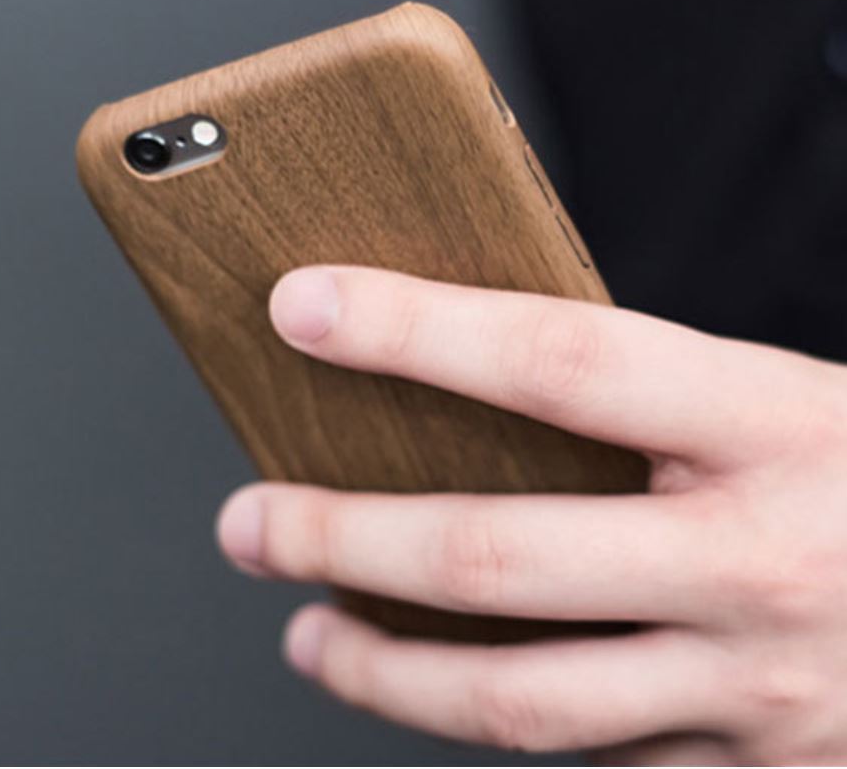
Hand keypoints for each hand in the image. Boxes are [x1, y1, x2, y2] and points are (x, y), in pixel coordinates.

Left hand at [216, 266, 846, 763]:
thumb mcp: (785, 405)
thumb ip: (649, 406)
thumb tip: (461, 386)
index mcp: (774, 426)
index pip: (557, 363)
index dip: (416, 330)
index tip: (306, 310)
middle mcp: (759, 564)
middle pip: (497, 559)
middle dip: (341, 541)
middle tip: (249, 526)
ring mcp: (754, 691)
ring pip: (519, 701)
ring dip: (381, 676)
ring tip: (310, 635)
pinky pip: (586, 757)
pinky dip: (491, 721)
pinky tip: (442, 690)